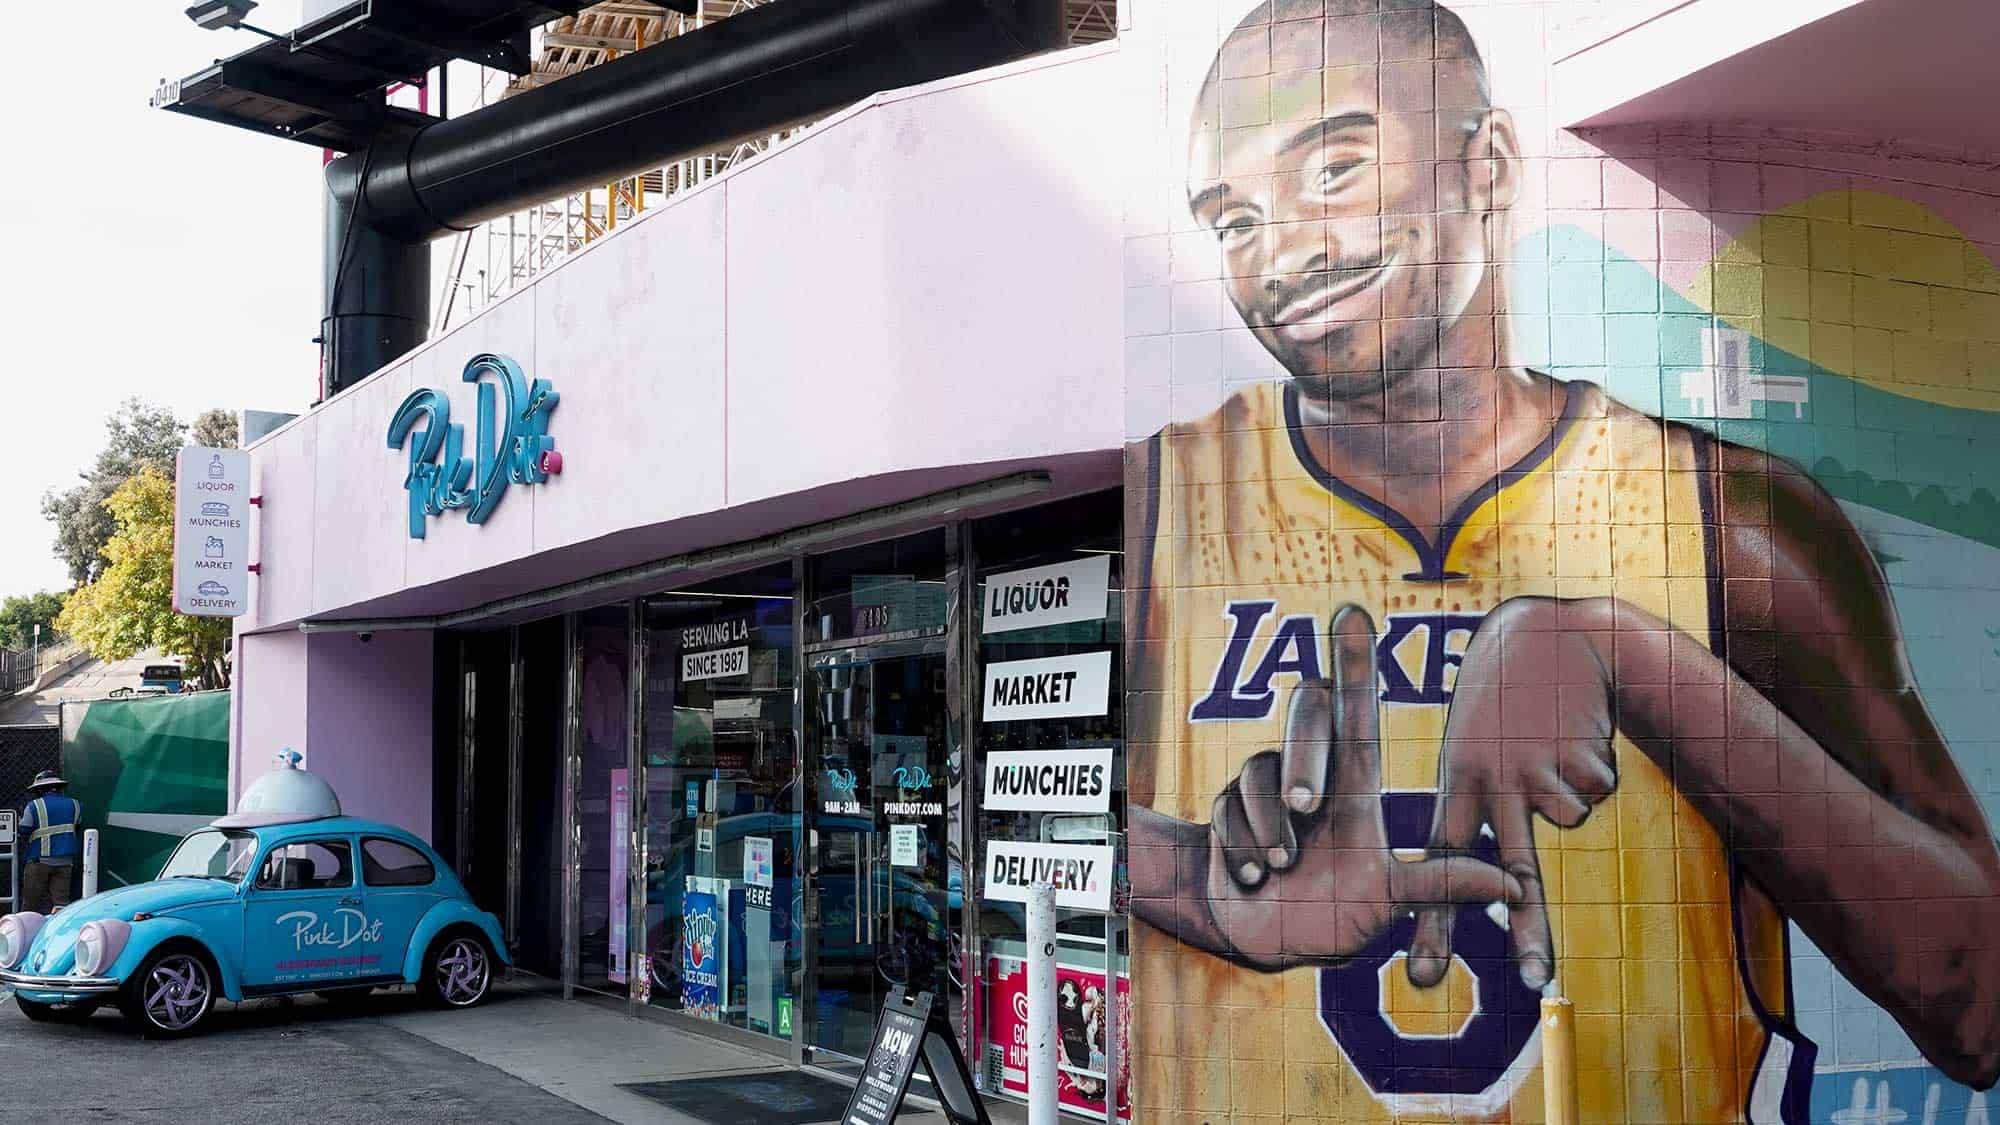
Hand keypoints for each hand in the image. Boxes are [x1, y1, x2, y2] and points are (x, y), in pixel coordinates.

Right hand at [1202, 606, 1522, 967]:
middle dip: (1302, 756)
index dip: (1353, 662)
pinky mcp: (1229, 808)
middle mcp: (1310, 774)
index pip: (1355, 712)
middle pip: (1305, 717)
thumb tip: (1514, 886)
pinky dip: (1241, 847)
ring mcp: (1266, 788)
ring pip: (1258, 774)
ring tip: (1281, 869)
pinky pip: (1227, 809)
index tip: (1351, 613)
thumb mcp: (1391, 900)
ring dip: (1269, 827)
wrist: (1266, 935)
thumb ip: (1441, 885)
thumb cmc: (1338, 914)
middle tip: (1305, 806)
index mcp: (1355, 786)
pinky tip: (1252, 876)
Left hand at [1407, 596, 1618, 991]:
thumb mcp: (1478, 748)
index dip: (1435, 923)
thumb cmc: (1505, 701)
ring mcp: (1535, 769)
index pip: (1439, 866)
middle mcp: (1491, 781)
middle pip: (1511, 870)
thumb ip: (1486, 812)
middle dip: (1525, 929)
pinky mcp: (1574, 752)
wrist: (1550, 635)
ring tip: (1553, 741)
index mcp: (1457, 783)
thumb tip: (1513, 892)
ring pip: (1571, 820)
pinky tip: (1575, 728)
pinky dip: (1597, 765)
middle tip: (1531, 983)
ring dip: (1576, 787)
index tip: (1424, 977)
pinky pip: (1598, 790)